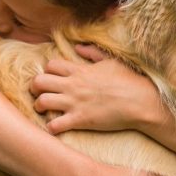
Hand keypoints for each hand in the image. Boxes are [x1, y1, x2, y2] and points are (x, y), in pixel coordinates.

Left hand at [30, 44, 171, 134]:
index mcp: (80, 70)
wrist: (141, 102)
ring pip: (41, 102)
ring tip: (45, 111)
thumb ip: (93, 53)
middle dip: (35, 88)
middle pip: (38, 82)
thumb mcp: (111, 61)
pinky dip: (51, 127)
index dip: (47, 72)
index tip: (53, 79)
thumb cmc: (130, 81)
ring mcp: (75, 103)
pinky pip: (54, 125)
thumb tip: (78, 47)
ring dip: (39, 107)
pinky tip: (57, 127)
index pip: (50, 65)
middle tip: (40, 94)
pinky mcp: (80, 120)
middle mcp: (73, 85)